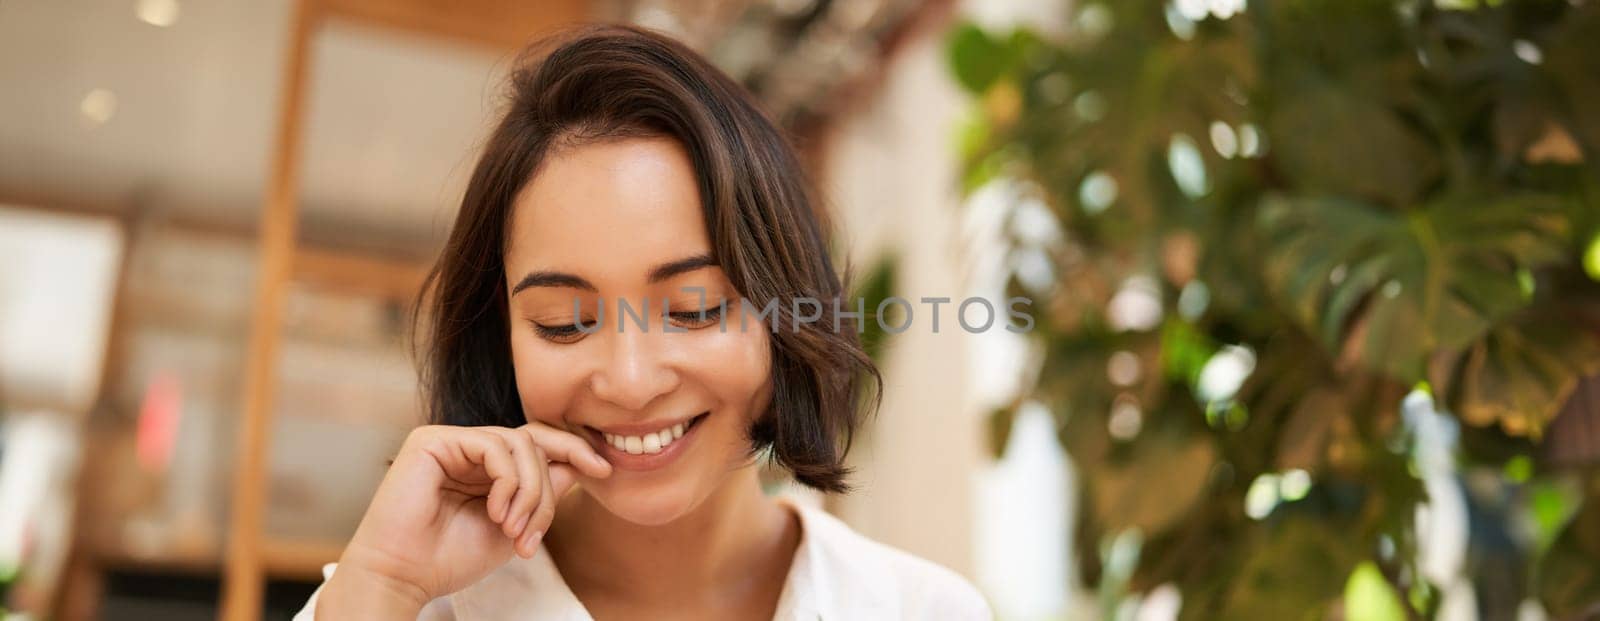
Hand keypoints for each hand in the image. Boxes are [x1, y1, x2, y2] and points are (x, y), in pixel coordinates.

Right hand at [318, 422, 611, 613]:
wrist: (403, 576)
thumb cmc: (450, 558)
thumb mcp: (513, 526)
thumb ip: (542, 494)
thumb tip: (580, 465)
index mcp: (486, 467)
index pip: (538, 446)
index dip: (574, 451)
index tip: (605, 471)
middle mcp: (468, 448)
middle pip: (535, 443)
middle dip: (547, 488)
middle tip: (535, 531)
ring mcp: (450, 441)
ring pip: (520, 444)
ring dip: (529, 491)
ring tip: (514, 530)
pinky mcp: (433, 440)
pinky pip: (494, 446)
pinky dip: (507, 481)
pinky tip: (497, 513)